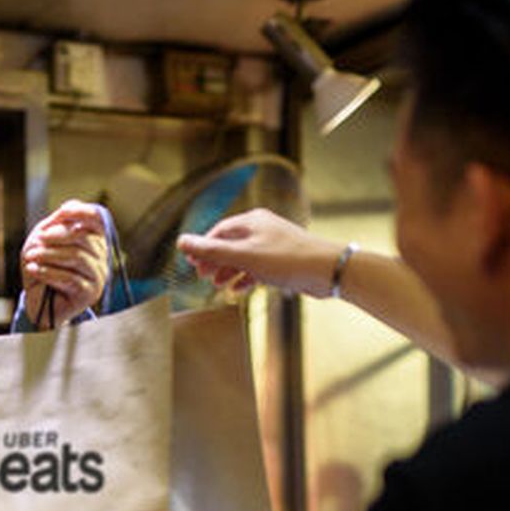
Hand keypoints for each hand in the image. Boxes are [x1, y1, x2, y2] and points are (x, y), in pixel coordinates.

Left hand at [21, 200, 109, 327]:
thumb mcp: (44, 240)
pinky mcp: (90, 294)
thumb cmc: (42, 268)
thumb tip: (65, 211)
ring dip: (49, 254)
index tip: (61, 212)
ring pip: (77, 257)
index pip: (97, 219)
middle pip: (85, 237)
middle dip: (58, 235)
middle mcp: (100, 257)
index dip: (81, 211)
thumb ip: (55, 223)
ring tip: (31, 256)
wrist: (39, 302)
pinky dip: (47, 272)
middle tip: (38, 239)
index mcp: (93, 240)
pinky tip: (33, 269)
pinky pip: (70, 278)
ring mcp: (98, 276)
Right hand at [177, 208, 343, 296]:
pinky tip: (239, 289)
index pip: (219, 231)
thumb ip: (212, 251)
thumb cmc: (288, 260)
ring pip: (243, 257)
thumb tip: (182, 242)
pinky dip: (246, 277)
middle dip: (215, 260)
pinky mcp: (283, 260)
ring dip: (229, 270)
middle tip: (202, 276)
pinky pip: (258, 267)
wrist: (327, 270)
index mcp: (252, 222)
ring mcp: (273, 245)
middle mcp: (262, 229)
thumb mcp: (244, 256)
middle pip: (230, 243)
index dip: (203, 247)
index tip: (192, 263)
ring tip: (218, 284)